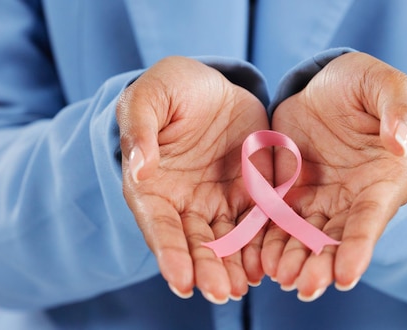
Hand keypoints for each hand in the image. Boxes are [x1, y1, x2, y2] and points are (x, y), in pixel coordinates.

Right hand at [117, 57, 269, 302]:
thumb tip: (139, 168)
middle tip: (220, 293)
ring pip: (227, 241)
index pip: (159, 226)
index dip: (170, 253)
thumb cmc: (171, 89)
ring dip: (234, 267)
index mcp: (153, 186)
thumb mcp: (149, 98)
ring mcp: (218, 201)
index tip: (181, 281)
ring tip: (244, 288)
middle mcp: (185, 202)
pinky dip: (261, 245)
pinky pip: (258, 222)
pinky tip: (267, 264)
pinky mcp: (250, 193)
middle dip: (207, 270)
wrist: (211, 85)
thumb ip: (140, 129)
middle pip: (195, 243)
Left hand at [262, 52, 406, 300]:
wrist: (328, 85)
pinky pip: (277, 221)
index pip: (371, 218)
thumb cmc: (365, 84)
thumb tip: (399, 143)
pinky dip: (269, 241)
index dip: (359, 246)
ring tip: (278, 278)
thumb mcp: (385, 85)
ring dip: (293, 260)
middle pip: (337, 238)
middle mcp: (353, 198)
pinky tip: (257, 258)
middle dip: (321, 265)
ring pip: (306, 237)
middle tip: (304, 287)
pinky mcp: (291, 193)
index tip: (347, 276)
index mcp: (384, 180)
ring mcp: (321, 199)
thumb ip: (397, 109)